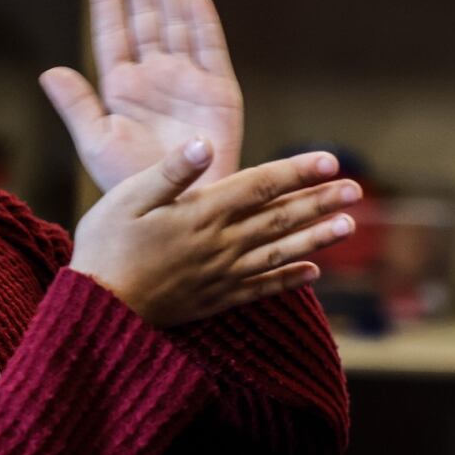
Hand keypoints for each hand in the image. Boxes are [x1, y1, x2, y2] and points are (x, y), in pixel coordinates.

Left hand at [40, 0, 243, 191]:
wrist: (178, 211)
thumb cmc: (134, 186)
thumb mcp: (97, 144)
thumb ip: (77, 105)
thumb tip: (50, 70)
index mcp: (121, 89)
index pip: (112, 33)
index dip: (107, 1)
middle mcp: (155, 78)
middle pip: (146, 19)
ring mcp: (187, 83)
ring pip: (176, 25)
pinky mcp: (218, 93)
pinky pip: (210, 51)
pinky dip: (203, 25)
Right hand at [69, 139, 360, 326]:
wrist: (97, 311)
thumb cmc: (105, 246)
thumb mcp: (126, 198)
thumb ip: (170, 171)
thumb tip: (204, 142)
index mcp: (202, 212)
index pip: (261, 185)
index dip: (298, 170)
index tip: (331, 159)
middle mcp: (221, 244)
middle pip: (281, 217)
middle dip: (320, 201)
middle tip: (357, 189)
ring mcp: (222, 274)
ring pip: (281, 252)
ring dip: (317, 238)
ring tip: (348, 226)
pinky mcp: (216, 299)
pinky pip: (263, 289)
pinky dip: (290, 280)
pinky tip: (313, 273)